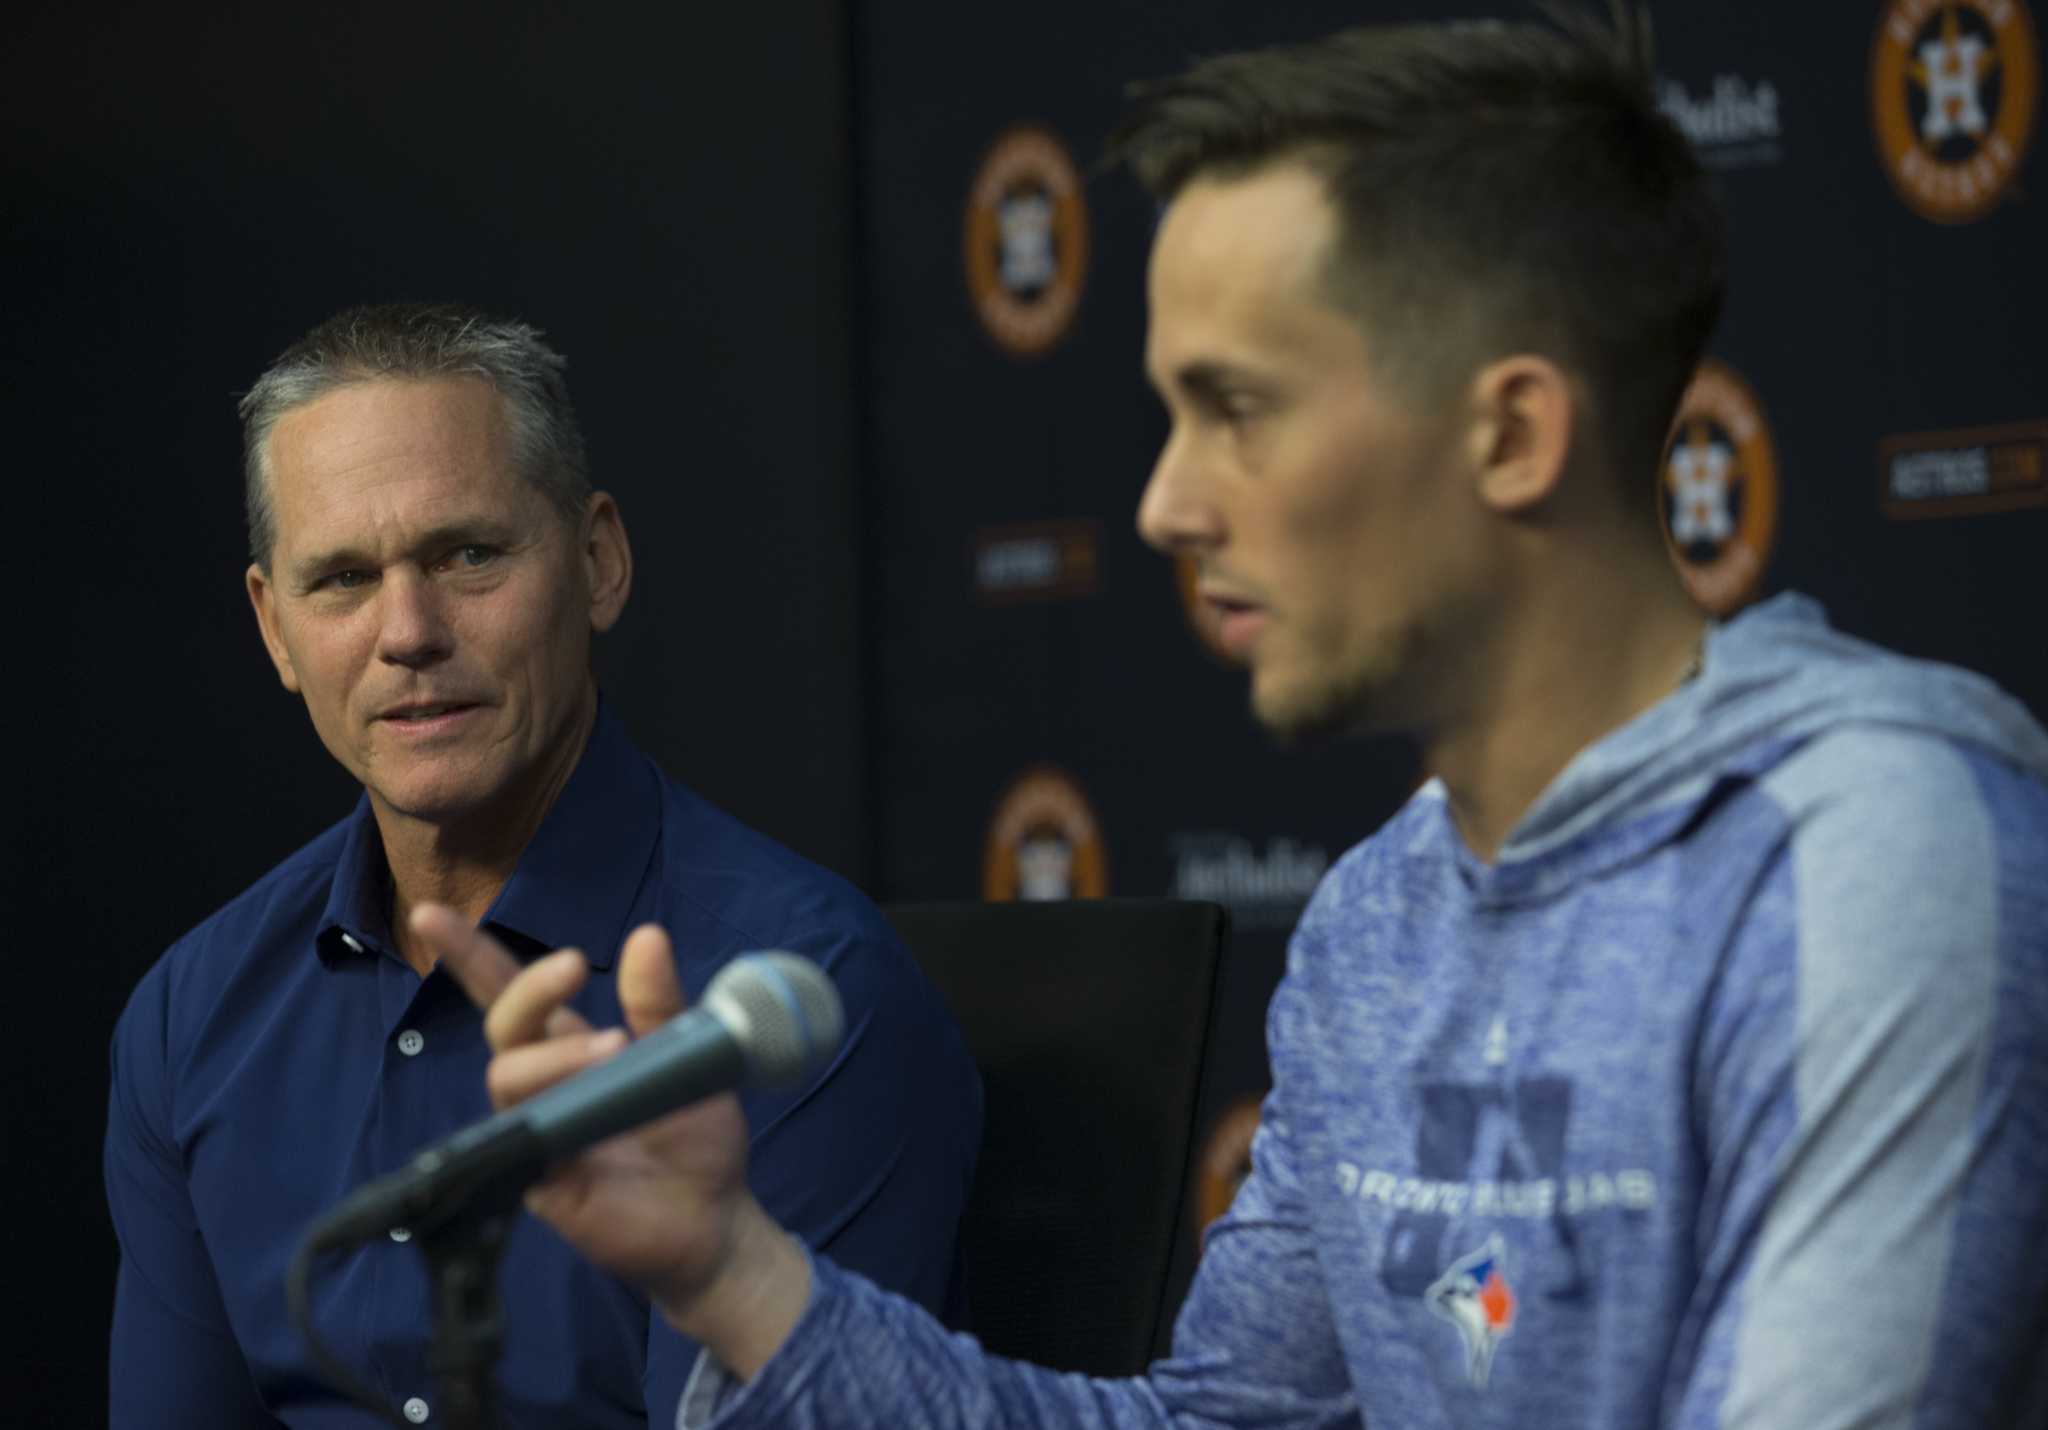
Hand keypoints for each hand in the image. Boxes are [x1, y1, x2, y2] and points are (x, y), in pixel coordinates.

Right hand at [415, 905, 810, 1374]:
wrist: (717, 1217)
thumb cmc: (693, 1134)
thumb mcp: (687, 1054)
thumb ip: (659, 1003)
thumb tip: (647, 935)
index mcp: (571, 1046)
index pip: (510, 993)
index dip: (469, 955)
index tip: (431, 914)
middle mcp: (544, 1085)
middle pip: (503, 1027)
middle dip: (527, 989)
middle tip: (574, 965)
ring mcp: (536, 1132)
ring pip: (507, 1078)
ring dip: (553, 1054)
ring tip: (613, 1048)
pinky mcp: (542, 1183)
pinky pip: (520, 1144)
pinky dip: (545, 1118)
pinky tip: (579, 1112)